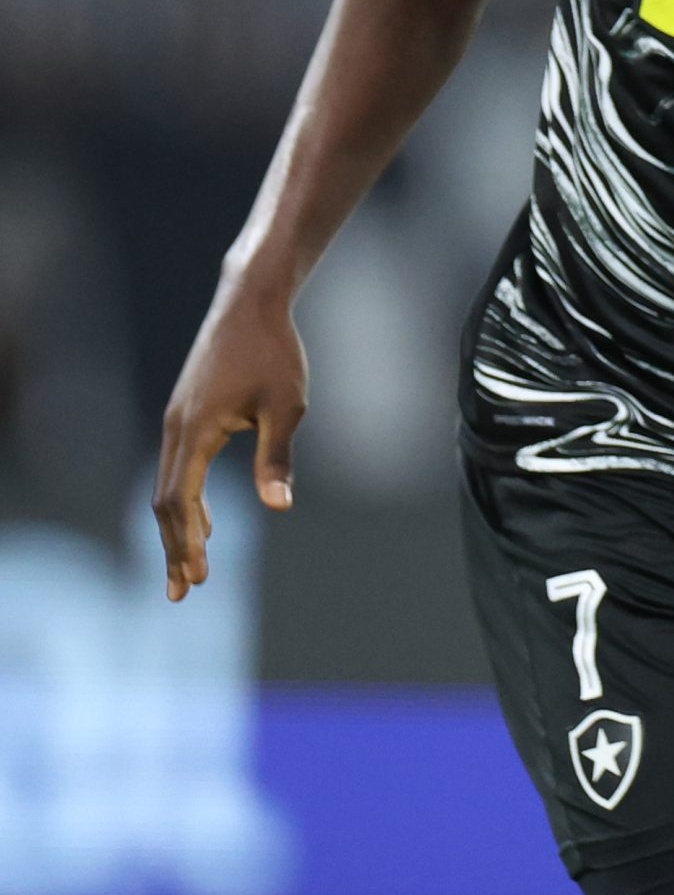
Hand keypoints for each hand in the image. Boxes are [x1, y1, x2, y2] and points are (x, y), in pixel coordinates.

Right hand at [154, 273, 307, 600]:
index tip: (199, 578)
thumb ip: (278, 457)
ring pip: (168, 486)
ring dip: (179, 527)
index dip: (188, 542)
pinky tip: (204, 519)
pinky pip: (179, 467)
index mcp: (196, 429)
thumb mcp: (287, 405)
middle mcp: (176, 428)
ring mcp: (177, 419)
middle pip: (165, 502)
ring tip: (190, 567)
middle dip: (175, 548)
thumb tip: (279, 506)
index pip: (180, 500)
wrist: (251, 303)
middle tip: (184, 591)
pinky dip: (187, 498)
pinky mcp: (186, 413)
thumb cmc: (275, 352)